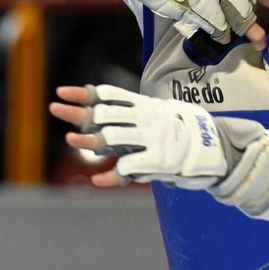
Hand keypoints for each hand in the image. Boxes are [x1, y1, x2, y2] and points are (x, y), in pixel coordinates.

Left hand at [51, 84, 268, 201]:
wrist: (214, 147)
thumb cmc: (181, 130)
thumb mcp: (156, 114)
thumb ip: (132, 112)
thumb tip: (103, 106)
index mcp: (143, 106)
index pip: (108, 95)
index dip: (83, 93)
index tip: (61, 91)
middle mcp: (144, 119)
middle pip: (104, 114)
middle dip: (77, 112)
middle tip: (54, 109)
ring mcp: (151, 139)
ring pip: (113, 137)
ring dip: (89, 140)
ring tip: (72, 140)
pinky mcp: (158, 161)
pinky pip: (128, 168)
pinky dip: (111, 175)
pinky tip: (97, 178)